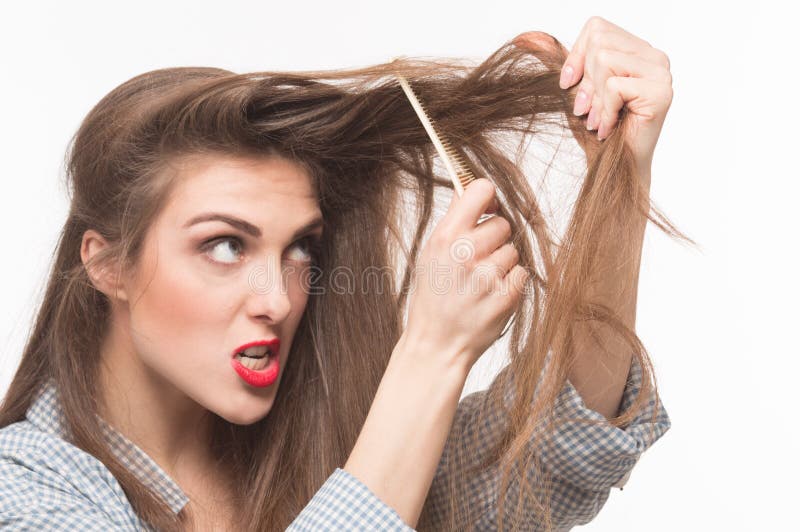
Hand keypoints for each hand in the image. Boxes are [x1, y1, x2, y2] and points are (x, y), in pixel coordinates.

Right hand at [402, 179, 528, 370]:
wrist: (437, 345)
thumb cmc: (433, 299)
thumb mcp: (430, 255)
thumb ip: (452, 222)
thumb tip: (468, 189)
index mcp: (444, 238)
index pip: (480, 190)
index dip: (488, 198)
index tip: (487, 208)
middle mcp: (465, 253)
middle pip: (502, 224)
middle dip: (494, 239)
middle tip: (478, 258)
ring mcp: (486, 276)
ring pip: (513, 251)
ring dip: (502, 264)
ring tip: (481, 281)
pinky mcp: (505, 297)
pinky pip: (521, 273)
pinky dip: (511, 283)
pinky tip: (491, 294)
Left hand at [513, 16, 672, 172]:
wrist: (614, 170)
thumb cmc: (596, 131)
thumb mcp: (574, 90)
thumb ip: (558, 62)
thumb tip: (524, 38)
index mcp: (638, 51)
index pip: (598, 29)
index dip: (576, 56)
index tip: (568, 84)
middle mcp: (655, 57)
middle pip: (600, 42)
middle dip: (585, 80)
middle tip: (585, 110)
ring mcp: (662, 73)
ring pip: (606, 60)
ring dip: (594, 97)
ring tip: (595, 120)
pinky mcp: (661, 93)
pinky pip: (615, 86)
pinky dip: (605, 111)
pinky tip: (607, 128)